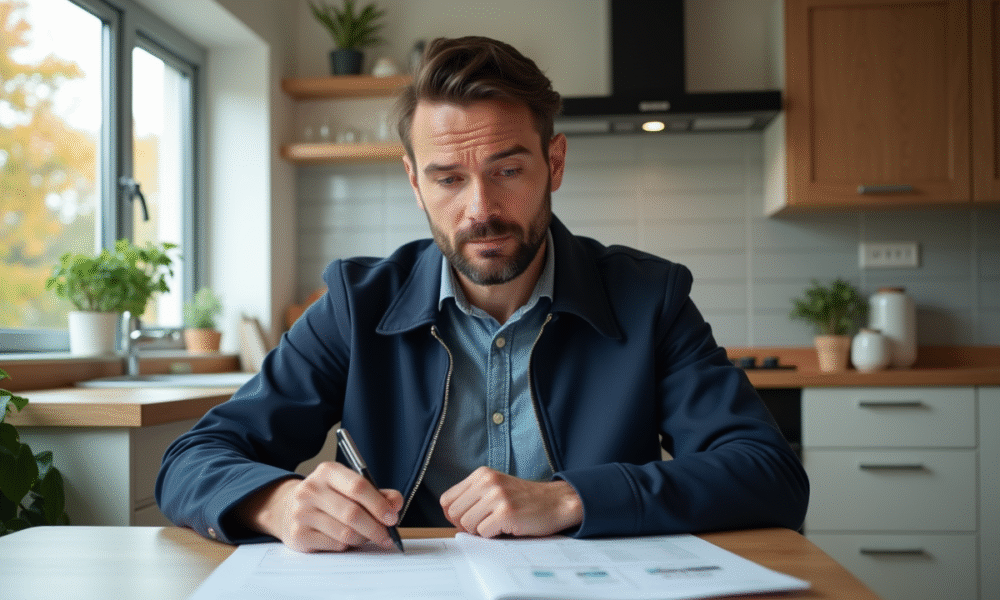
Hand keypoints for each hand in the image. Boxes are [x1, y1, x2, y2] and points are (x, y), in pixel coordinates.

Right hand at [235, 461, 402, 552]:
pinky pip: (335, 545)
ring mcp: (302, 513)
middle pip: (352, 513)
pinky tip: (347, 539)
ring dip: (363, 538)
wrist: (287, 507)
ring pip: (345, 533)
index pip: (358, 486)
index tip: (392, 517)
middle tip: (387, 535)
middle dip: (376, 527)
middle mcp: (311, 490)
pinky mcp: (298, 535)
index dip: (379, 504)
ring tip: (368, 536)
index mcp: (328, 471)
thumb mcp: (349, 487)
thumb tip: (396, 504)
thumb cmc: (328, 497)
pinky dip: (347, 545)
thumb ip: (376, 493)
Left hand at [440, 467, 582, 537]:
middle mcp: (487, 482)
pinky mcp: (506, 513)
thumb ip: (473, 496)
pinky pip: (483, 533)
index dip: (454, 515)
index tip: (470, 519)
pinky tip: (507, 527)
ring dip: (480, 531)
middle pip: (454, 514)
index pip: (447, 500)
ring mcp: (497, 496)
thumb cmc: (525, 500)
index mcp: (481, 474)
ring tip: (498, 524)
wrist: (557, 502)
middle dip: (467, 525)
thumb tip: (448, 515)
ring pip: (467, 524)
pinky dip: (493, 536)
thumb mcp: (496, 488)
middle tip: (486, 524)